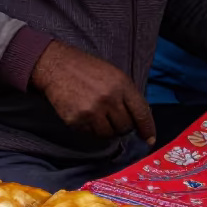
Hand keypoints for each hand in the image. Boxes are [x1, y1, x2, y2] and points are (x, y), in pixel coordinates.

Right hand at [31, 40, 155, 144]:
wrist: (57, 66)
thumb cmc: (87, 70)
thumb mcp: (114, 75)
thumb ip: (127, 95)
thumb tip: (138, 119)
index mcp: (122, 85)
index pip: (141, 112)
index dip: (147, 128)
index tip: (149, 139)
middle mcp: (109, 99)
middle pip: (125, 127)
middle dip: (121, 126)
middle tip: (112, 118)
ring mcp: (92, 111)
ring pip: (108, 134)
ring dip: (105, 130)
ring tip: (97, 116)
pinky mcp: (77, 120)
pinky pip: (90, 134)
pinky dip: (90, 129)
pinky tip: (85, 115)